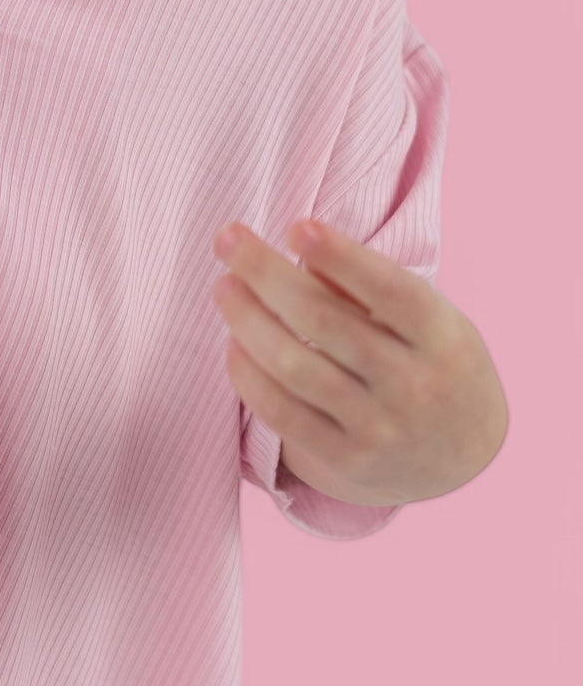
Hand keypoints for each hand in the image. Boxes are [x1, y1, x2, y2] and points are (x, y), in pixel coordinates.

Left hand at [210, 218, 508, 506]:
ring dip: (247, 319)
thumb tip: (298, 241)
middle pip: (324, 321)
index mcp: (442, 337)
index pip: (390, 290)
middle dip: (266, 273)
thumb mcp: (427, 320)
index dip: (342, 256)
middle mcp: (414, 384)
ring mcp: (379, 428)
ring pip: (293, 365)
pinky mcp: (346, 460)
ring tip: (224, 286)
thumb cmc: (430, 359)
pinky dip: (248, 374)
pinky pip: (281, 413)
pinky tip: (234, 342)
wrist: (461, 453)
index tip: (295, 226)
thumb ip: (369, 288)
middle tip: (227, 239)